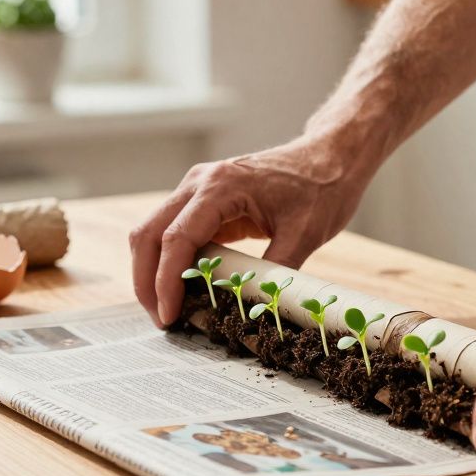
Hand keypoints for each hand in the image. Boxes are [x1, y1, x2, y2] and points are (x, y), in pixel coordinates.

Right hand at [130, 134, 369, 326]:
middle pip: (149, 233)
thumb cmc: (321, 187)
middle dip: (146, 280)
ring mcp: (197, 189)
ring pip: (154, 232)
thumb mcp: (305, 235)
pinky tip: (184, 289)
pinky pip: (175, 232)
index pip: (176, 238)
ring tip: (169, 309)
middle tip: (161, 319)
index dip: (166, 281)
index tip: (168, 315)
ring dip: (153, 272)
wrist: (329, 156)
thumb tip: (256, 314)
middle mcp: (199, 183)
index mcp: (221, 186)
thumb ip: (275, 274)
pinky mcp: (204, 201)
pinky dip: (171, 261)